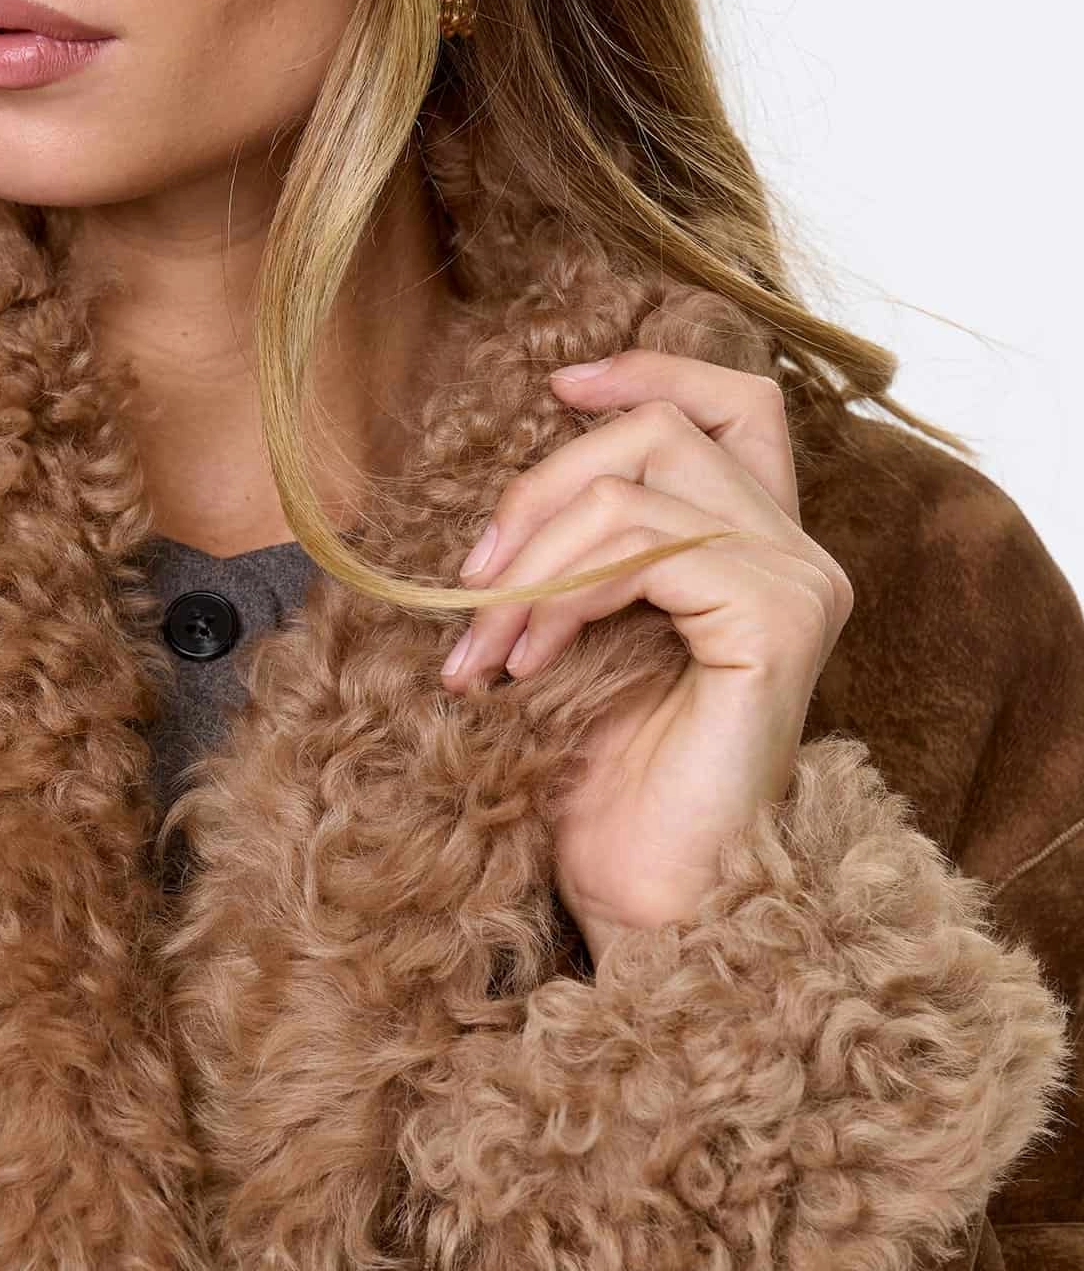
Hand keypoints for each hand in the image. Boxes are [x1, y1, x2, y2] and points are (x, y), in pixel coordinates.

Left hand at [440, 350, 852, 963]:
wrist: (645, 901)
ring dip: (531, 560)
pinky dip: (561, 593)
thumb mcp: (584, 632)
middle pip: (656, 430)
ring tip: (485, 645)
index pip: (736, 400)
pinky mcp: (774, 618)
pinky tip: (525, 663)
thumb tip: (521, 479)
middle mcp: (798, 553)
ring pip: (633, 489)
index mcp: (760, 547)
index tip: (557, 385)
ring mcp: (795, 582)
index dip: (651, 369)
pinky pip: (642, 548)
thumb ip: (591, 546)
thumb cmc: (609, 785)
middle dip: (538, 491)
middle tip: (471, 583)